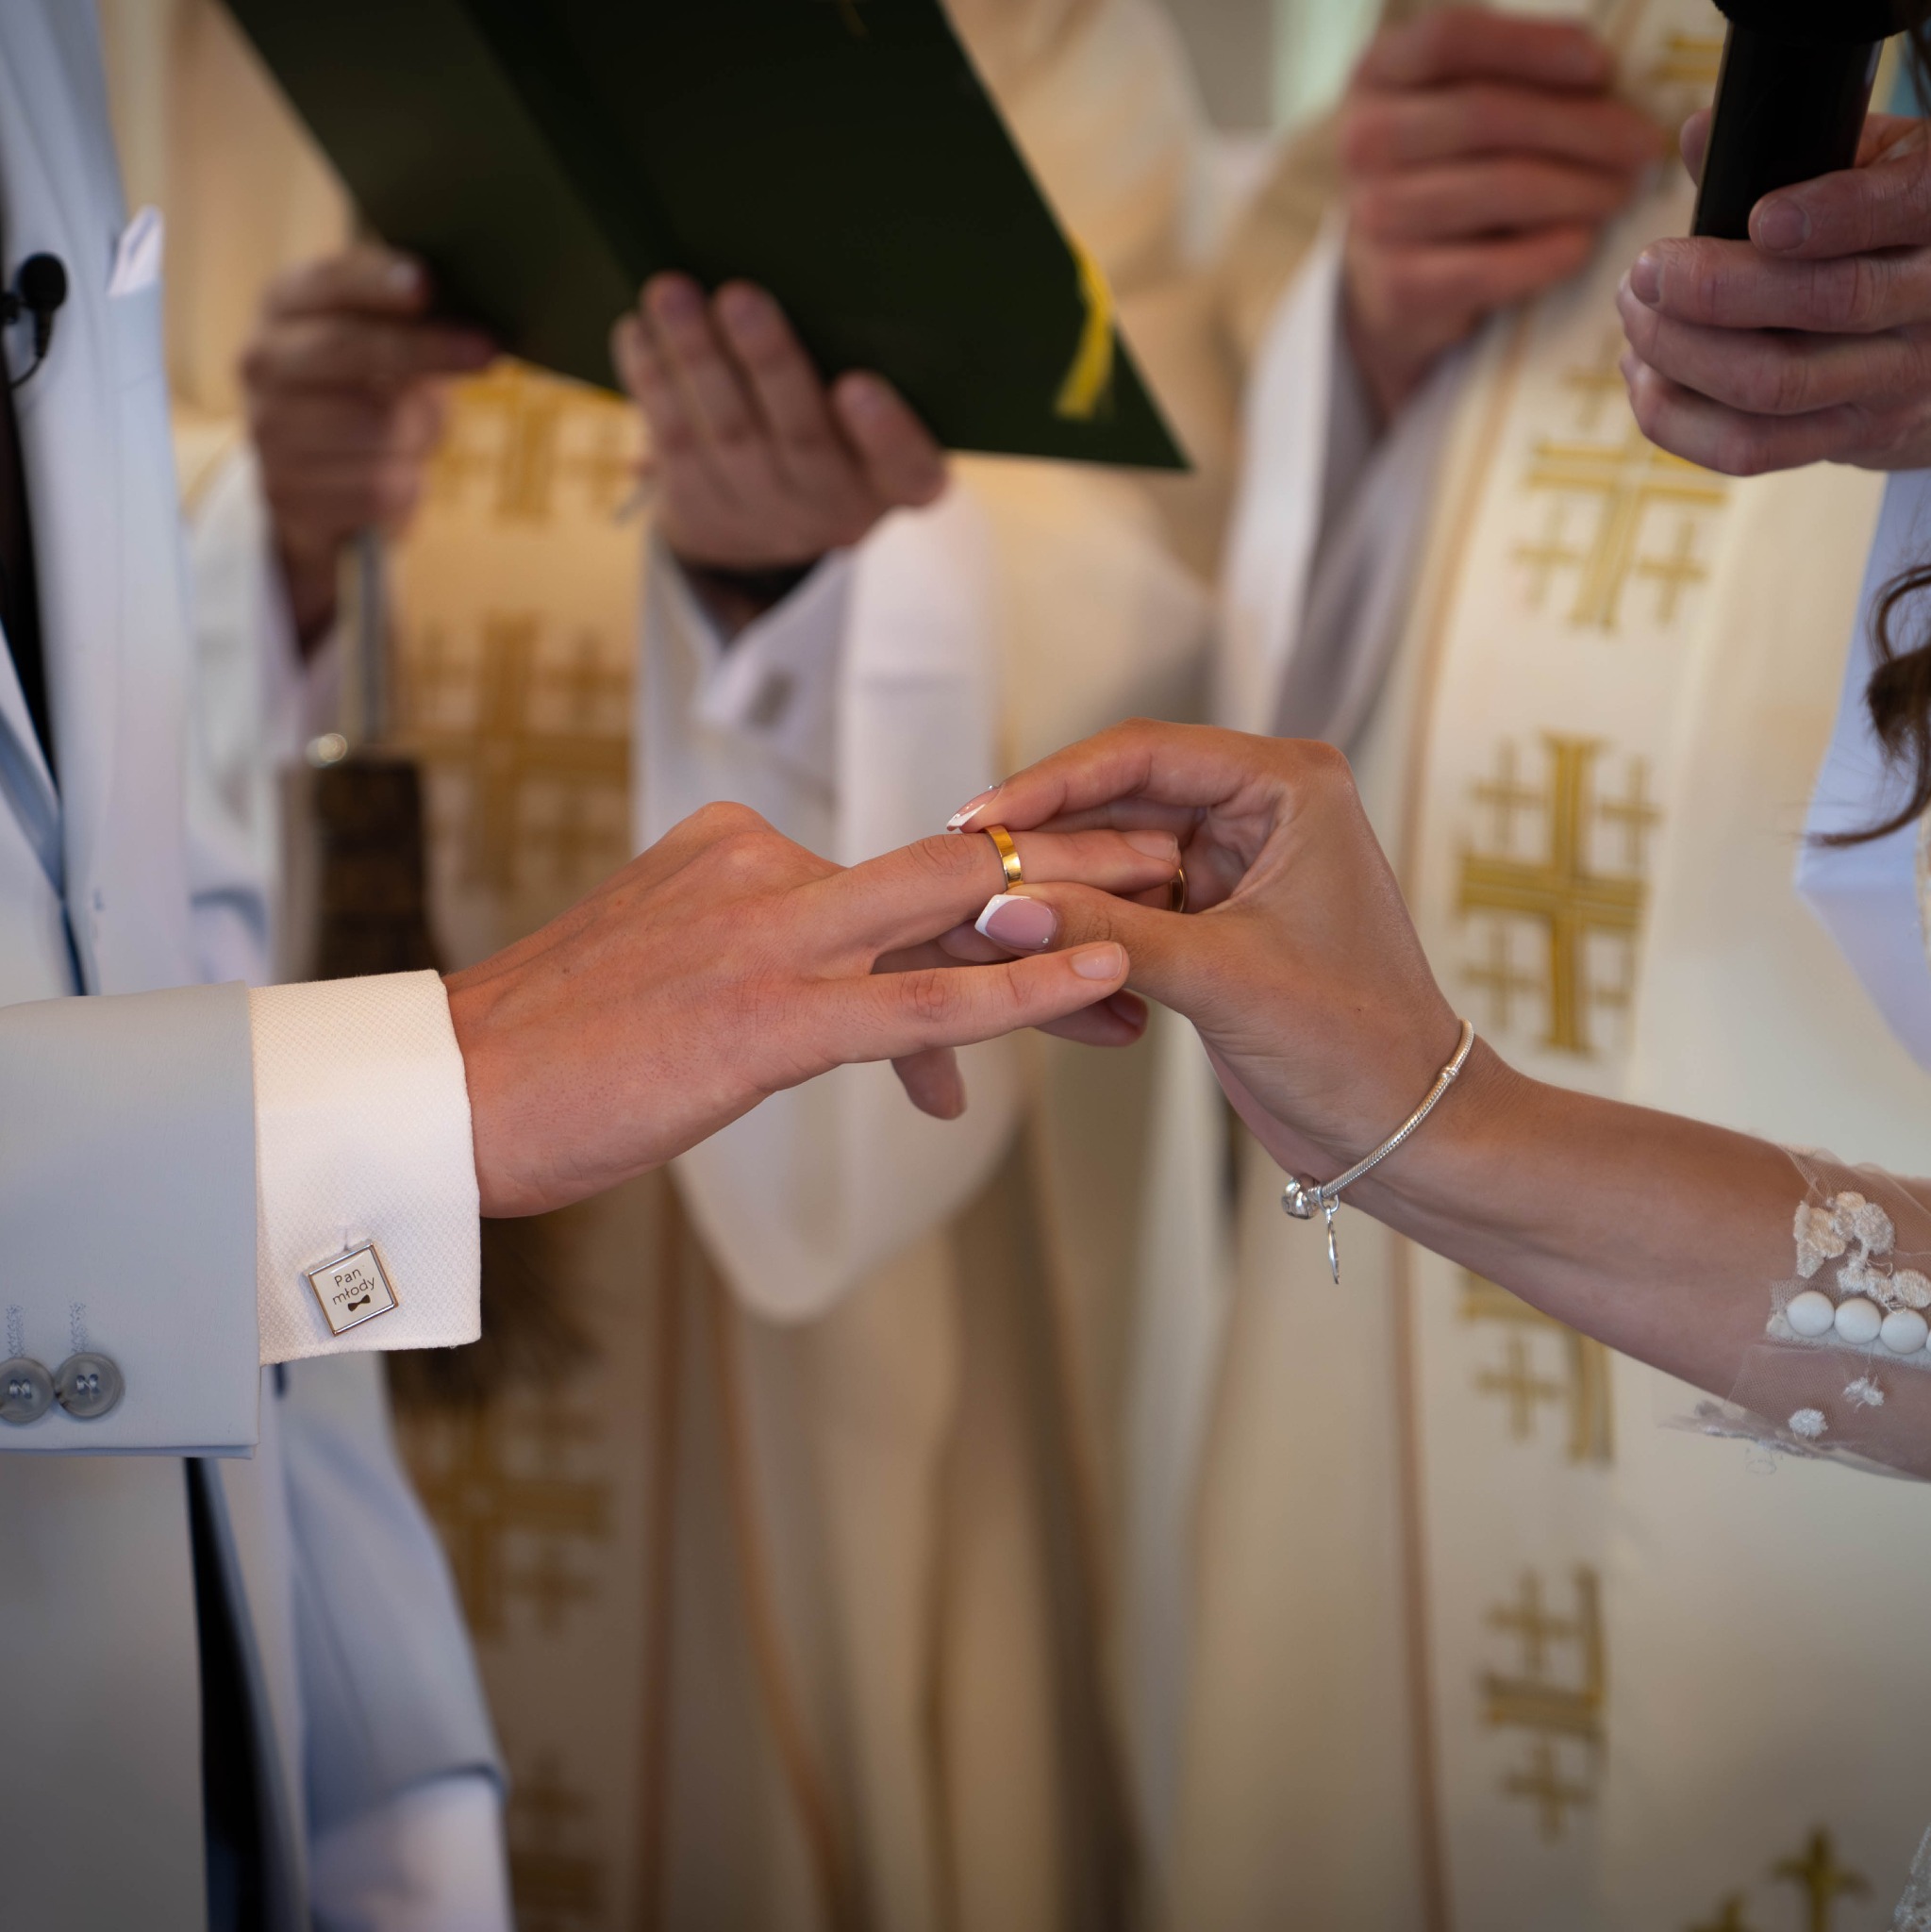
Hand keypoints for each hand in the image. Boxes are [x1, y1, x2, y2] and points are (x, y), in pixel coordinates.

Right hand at [241, 248, 495, 648]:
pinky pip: (380, 486)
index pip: (329, 282)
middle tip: (485, 351)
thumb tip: (472, 328)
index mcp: (285, 305)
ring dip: (417, 435)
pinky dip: (406, 483)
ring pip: (377, 426)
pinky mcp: (287, 491)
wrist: (320, 484)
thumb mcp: (389, 348)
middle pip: (351, 349)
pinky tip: (392, 474)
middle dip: (423, 350)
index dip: (377, 282)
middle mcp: (263, 360)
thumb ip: (413, 325)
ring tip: (409, 437)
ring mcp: (267, 428)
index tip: (425, 283)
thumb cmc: (372, 394)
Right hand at [446, 803, 1176, 1215]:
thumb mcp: (676, 984)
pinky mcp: (764, 1014)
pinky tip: (1098, 981)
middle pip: (946, 862)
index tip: (1069, 910)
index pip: (893, 873)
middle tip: (1160, 873)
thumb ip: (781, 980)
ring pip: (949, 916)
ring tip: (1159, 938)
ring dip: (1066, 924)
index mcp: (733, 847)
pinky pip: (917, 1000)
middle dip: (1065, 871)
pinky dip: (1018, 992)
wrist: (446, 1094)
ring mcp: (764, 936)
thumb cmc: (558, 1055)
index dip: (992, 896)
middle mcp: (758, 866)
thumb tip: (885, 1038)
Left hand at [612, 274, 944, 633]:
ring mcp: (766, 517)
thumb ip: (853, 374)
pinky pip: (676, 441)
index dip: (886, 433)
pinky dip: (655, 381)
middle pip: (803, 438)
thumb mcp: (867, 426)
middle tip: (740, 299)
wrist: (761, 533)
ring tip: (673, 295)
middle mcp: (835, 510)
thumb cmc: (831, 439)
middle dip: (768, 364)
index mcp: (894, 483)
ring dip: (696, 357)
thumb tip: (806, 278)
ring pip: (729, 432)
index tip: (859, 386)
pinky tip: (642, 331)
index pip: (908, 468)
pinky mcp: (703, 512)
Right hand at [945, 723, 1468, 1182]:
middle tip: (966, 867)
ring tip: (985, 911)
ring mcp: (1236, 862)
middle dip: (1046, 837)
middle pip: (1120, 798)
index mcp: (1288, 786)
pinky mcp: (1215, 916)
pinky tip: (1030, 946)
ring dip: (1059, 886)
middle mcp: (1262, 808)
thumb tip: (1001, 907)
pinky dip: (1083, 924)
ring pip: (1115, 852)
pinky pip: (1127, 901)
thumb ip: (1106, 933)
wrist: (1403, 1126)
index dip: (1052, 782)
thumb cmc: (1356, 1043)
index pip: (1144, 755)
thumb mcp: (1221, 979)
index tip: (981, 817)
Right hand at [1339, 9, 1662, 421]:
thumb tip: (1611, 78)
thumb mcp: (1457, 107)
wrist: (1386, 283)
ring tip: (1621, 193)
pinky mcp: (1396, 286)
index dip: (1532, 47)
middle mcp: (1362, 142)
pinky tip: (1582, 244)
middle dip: (1580, 128)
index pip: (1450, 40)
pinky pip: (1489, 266)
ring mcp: (1373, 218)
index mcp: (1377, 76)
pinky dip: (1547, 254)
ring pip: (1496, 189)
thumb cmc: (1444, 175)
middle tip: (1641, 145)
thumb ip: (1512, 79)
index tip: (1602, 65)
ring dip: (1577, 190)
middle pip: (1484, 116)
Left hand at [1619, 112, 1930, 473]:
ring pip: (1773, 385)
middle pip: (1826, 303)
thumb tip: (1700, 134)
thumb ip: (1790, 151)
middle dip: (1714, 287)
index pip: (1904, 209)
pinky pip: (1747, 449)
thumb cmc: (1886, 231)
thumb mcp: (1869, 168)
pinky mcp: (1847, 441)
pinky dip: (1674, 414)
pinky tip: (1643, 372)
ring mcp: (1893, 384)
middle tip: (1645, 270)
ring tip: (1634, 314)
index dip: (1834, 215)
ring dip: (1678, 352)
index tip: (1763, 218)